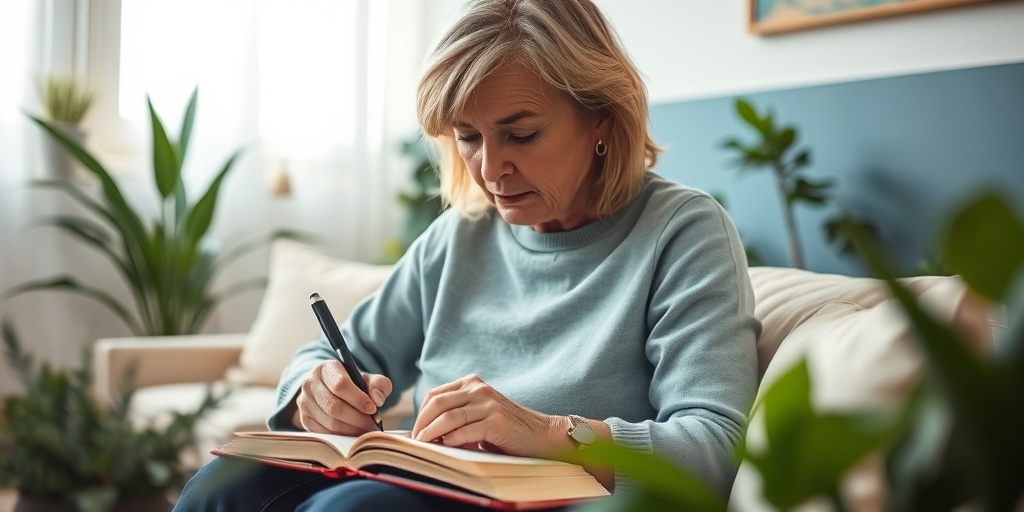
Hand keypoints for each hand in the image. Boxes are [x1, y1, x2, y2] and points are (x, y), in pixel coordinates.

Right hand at [291, 360, 391, 434]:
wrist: (331, 391)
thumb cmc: (352, 384)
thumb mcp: (367, 379)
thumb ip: (378, 384)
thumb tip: (377, 400)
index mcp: (326, 369)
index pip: (340, 384)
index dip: (358, 399)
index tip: (373, 409)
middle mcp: (310, 384)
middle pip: (334, 406)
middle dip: (357, 418)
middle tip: (372, 424)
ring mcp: (304, 402)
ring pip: (330, 422)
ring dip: (352, 429)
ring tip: (366, 429)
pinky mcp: (304, 419)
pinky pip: (324, 433)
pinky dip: (342, 435)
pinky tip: (353, 433)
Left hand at [411, 375, 567, 457]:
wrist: (540, 434)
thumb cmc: (507, 429)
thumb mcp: (479, 415)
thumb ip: (457, 416)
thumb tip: (425, 432)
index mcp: (472, 383)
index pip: (435, 394)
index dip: (421, 413)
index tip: (414, 430)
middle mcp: (479, 389)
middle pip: (438, 403)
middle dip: (422, 423)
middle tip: (415, 439)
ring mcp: (488, 404)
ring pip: (449, 416)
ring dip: (431, 432)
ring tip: (423, 444)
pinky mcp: (496, 421)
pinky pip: (465, 430)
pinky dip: (452, 439)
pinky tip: (446, 446)